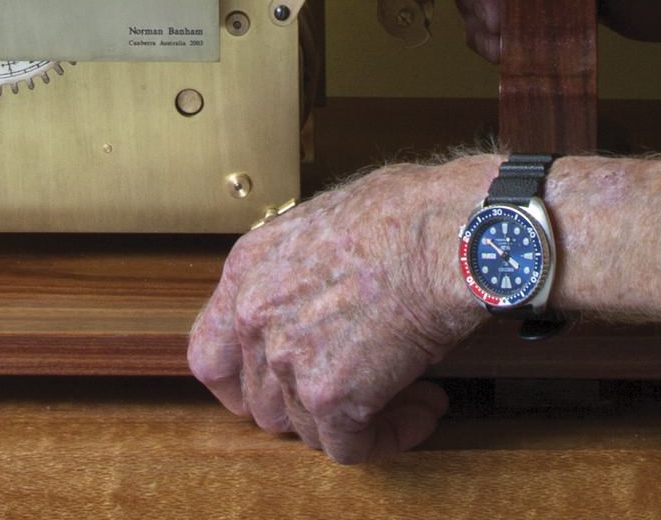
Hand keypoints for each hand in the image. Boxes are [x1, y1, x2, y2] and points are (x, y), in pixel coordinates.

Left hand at [188, 157, 488, 462]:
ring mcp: (287, 358)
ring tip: (407, 393)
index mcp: (249, 268)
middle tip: (357, 388)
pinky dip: (389, 436)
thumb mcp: (330, 218)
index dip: (242, 383)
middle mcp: (255, 315)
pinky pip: (350, 447)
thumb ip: (303, 265)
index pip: (211, 354)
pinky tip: (423, 410)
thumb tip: (323, 285)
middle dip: (309, 404)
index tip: (274, 389)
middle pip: (260, 401)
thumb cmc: (411, 212)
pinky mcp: (329, 396)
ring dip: (355, 420)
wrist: (450, 234)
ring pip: (307, 428)